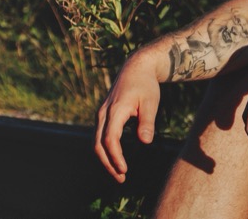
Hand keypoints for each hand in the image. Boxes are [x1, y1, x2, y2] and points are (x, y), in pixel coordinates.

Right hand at [94, 54, 160, 182]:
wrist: (136, 68)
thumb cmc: (145, 85)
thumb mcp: (151, 102)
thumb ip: (147, 122)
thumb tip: (145, 142)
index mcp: (115, 111)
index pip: (110, 140)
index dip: (115, 157)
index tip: (124, 170)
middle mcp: (104, 113)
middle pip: (98, 144)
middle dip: (108, 164)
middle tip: (121, 179)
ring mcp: (101, 114)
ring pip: (97, 141)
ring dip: (106, 158)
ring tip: (120, 173)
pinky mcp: (104, 115)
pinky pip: (100, 136)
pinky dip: (105, 149)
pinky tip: (116, 158)